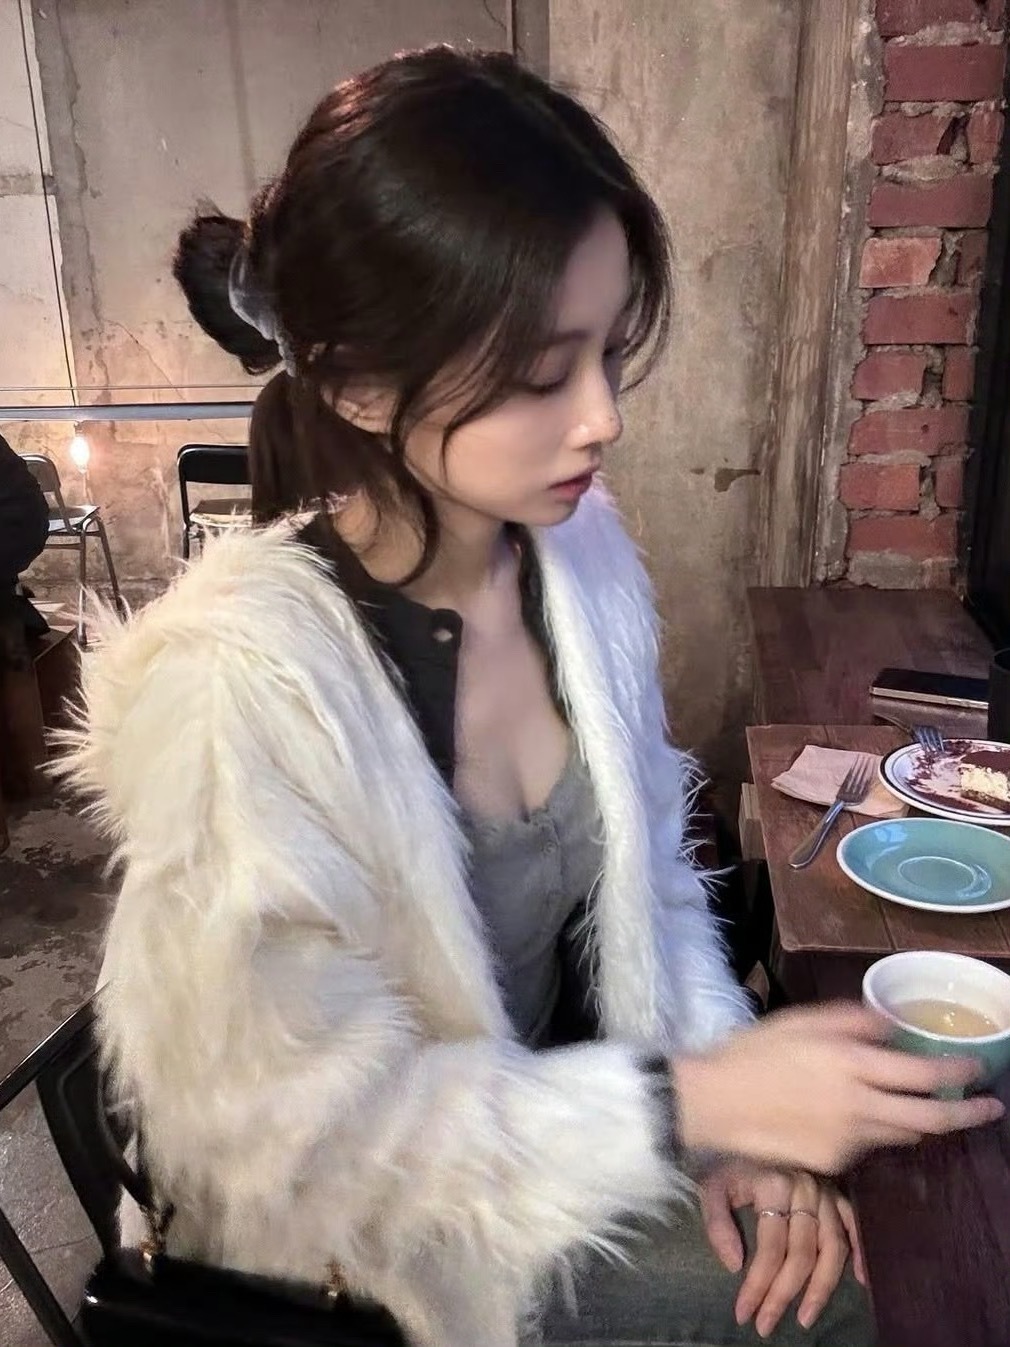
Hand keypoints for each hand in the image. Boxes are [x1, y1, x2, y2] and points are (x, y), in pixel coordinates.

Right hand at [672, 1002, 1003, 1173]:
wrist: (712, 1102)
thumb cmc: (752, 1052)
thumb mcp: (800, 1021)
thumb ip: (850, 1020)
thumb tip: (890, 1026)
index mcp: (850, 1063)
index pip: (923, 1074)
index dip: (958, 1074)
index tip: (978, 1069)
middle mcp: (858, 1104)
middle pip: (930, 1118)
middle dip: (967, 1114)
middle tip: (989, 1108)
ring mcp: (848, 1138)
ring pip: (903, 1133)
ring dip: (919, 1120)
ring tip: (926, 1107)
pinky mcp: (834, 1162)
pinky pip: (868, 1144)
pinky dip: (874, 1128)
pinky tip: (855, 1116)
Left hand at [699, 1163, 865, 1339]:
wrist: (744, 1131)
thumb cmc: (728, 1163)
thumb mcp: (711, 1186)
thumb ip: (717, 1223)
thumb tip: (734, 1265)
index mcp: (775, 1185)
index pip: (770, 1248)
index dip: (758, 1284)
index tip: (743, 1314)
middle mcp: (806, 1189)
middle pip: (802, 1254)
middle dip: (783, 1295)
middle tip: (766, 1326)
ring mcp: (826, 1192)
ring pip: (833, 1248)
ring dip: (822, 1288)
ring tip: (805, 1317)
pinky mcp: (838, 1193)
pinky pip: (855, 1225)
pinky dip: (861, 1252)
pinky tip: (859, 1280)